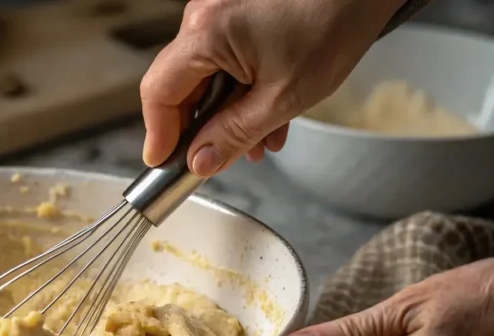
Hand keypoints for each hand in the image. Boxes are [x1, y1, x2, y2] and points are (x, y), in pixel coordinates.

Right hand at [140, 0, 405, 174]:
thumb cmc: (335, 22)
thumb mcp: (283, 97)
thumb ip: (234, 134)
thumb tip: (200, 162)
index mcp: (205, 33)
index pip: (158, 92)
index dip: (158, 134)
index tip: (165, 162)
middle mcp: (203, 16)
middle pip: (179, 85)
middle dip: (200, 127)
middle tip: (217, 159)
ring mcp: (219, 10)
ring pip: (205, 75)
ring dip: (225, 112)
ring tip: (259, 141)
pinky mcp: (237, 9)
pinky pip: (223, 57)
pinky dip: (239, 87)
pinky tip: (267, 113)